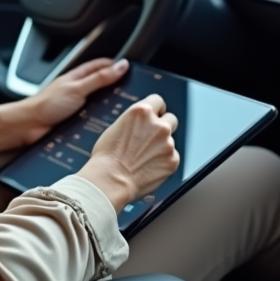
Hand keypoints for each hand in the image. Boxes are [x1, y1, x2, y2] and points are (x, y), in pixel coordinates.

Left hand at [27, 58, 130, 134]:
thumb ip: (99, 78)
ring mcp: (75, 107)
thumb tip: (121, 66)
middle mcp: (77, 91)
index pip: (100, 66)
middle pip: (100, 86)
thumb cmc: (46, 104)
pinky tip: (107, 128)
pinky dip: (99, 123)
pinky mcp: (74, 122)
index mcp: (77, 77)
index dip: (115, 65)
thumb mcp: (78, 88)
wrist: (27, 126)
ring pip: (97, 105)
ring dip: (108, 109)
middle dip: (115, 89)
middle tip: (133, 95)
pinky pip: (91, 121)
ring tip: (124, 114)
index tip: (131, 70)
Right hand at [78, 94, 179, 212]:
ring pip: (169, 141)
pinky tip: (148, 169)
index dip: (156, 110)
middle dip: (163, 127)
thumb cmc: (106, 156)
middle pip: (171, 119)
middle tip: (151, 139)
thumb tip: (141, 125)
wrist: (110, 180)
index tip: (154, 116)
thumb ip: (135, 122)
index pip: (158, 100)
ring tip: (143, 160)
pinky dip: (163, 163)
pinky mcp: (172, 161)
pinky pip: (171, 158)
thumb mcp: (117, 127)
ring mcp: (168, 143)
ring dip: (161, 147)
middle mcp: (158, 124)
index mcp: (142, 111)